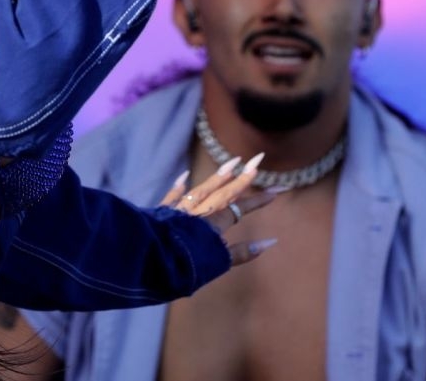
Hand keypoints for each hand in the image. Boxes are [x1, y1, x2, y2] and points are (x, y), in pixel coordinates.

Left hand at [159, 155, 280, 265]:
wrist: (148, 260)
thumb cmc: (183, 267)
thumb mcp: (216, 264)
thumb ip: (240, 253)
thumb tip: (269, 242)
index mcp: (213, 224)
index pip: (240, 209)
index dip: (259, 200)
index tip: (277, 189)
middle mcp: (199, 212)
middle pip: (224, 192)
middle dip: (243, 178)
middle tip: (258, 159)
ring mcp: (180, 210)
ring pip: (202, 189)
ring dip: (218, 176)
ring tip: (232, 162)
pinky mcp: (162, 213)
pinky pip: (173, 197)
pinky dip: (179, 187)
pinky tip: (184, 176)